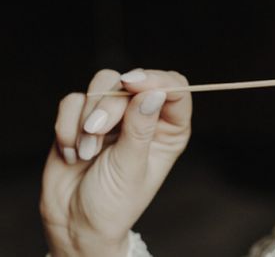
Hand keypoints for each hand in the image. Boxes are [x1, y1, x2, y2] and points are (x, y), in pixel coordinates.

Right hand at [40, 69, 191, 256]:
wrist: (73, 226)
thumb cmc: (112, 204)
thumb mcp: (131, 168)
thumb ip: (140, 128)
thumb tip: (153, 92)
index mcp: (169, 128)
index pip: (175, 88)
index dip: (156, 80)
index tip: (132, 84)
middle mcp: (143, 115)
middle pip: (133, 82)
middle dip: (111, 103)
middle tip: (97, 130)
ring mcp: (113, 114)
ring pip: (103, 83)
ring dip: (88, 115)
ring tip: (86, 151)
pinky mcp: (82, 117)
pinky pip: (73, 101)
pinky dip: (67, 125)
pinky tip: (71, 153)